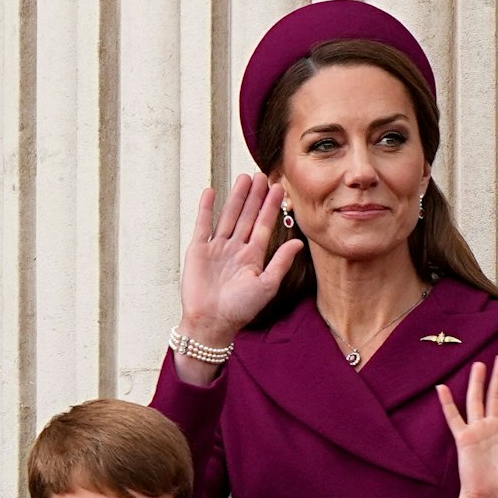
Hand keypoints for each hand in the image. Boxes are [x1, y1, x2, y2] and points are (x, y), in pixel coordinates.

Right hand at [177, 174, 301, 347]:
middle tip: (262, 175)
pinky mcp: (198, 250)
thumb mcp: (267, 286)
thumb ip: (281, 262)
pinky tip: (211, 192)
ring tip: (244, 178)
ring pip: (228, 216)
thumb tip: (299, 242)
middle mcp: (235, 249)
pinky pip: (203, 224)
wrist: (211, 323)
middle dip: (255, 196)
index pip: (264, 225)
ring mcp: (216, 248)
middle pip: (247, 216)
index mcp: (252, 257)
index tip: (278, 188)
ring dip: (236, 197)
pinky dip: (206, 208)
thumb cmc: (239, 310)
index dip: (271, 207)